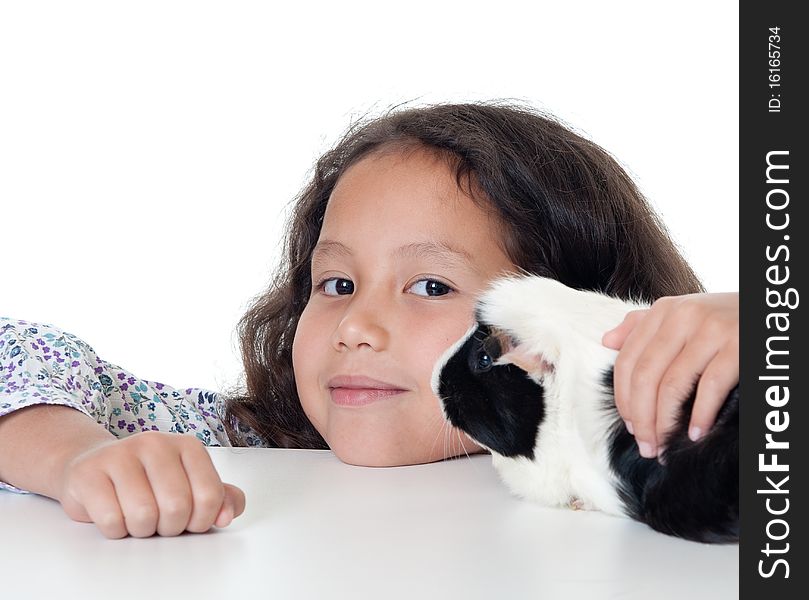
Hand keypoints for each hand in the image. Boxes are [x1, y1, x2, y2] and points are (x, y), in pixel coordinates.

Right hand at [56, 431, 245, 538]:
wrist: (94, 466)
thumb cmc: (148, 481)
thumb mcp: (189, 485)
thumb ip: (219, 498)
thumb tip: (227, 515)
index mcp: (188, 446)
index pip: (210, 495)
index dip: (201, 521)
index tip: (190, 521)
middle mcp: (156, 443)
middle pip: (177, 507)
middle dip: (170, 527)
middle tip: (160, 521)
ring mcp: (120, 454)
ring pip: (143, 516)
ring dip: (141, 530)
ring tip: (137, 517)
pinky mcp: (88, 472)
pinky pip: (111, 520)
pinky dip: (116, 529)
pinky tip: (114, 514)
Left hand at [602, 292, 738, 459]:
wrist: (767, 310)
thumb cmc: (722, 319)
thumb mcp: (680, 315)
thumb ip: (642, 325)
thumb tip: (607, 341)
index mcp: (663, 311)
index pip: (628, 361)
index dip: (624, 398)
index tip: (631, 426)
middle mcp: (682, 317)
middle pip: (645, 377)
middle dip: (641, 418)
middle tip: (646, 446)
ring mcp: (710, 330)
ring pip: (672, 385)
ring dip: (665, 423)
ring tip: (665, 446)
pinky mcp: (738, 346)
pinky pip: (710, 388)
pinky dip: (700, 416)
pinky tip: (695, 434)